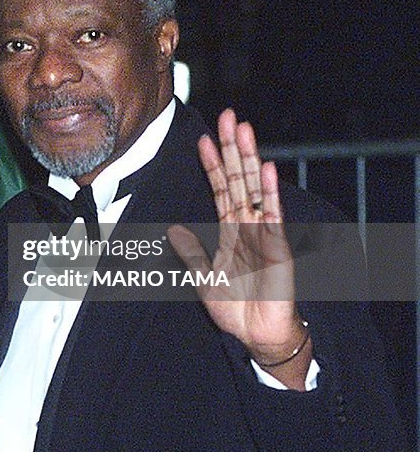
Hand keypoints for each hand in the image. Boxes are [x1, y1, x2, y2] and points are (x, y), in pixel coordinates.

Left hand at [167, 109, 310, 387]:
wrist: (256, 335)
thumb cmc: (235, 308)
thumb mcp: (203, 277)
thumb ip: (191, 252)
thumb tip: (173, 229)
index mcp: (230, 231)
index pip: (220, 189)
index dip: (212, 165)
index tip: (203, 140)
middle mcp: (247, 225)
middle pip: (238, 178)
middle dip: (233, 148)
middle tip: (228, 116)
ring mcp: (263, 232)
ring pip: (254, 187)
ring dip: (249, 158)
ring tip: (244, 130)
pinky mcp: (277, 245)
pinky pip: (272, 214)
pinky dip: (270, 191)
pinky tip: (267, 169)